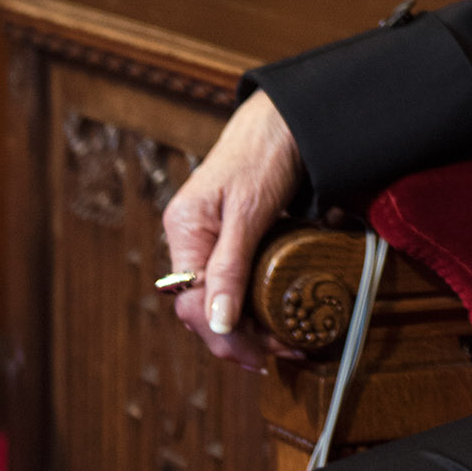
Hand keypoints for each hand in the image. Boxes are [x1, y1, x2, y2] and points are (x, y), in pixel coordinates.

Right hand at [162, 91, 302, 369]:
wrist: (287, 118)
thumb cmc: (266, 152)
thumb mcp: (250, 210)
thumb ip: (231, 266)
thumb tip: (217, 323)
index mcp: (184, 229)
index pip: (192, 302)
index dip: (223, 333)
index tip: (260, 352)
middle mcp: (189, 238)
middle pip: (203, 306)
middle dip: (238, 335)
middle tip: (280, 351)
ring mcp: (208, 239)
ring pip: (218, 298)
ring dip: (247, 325)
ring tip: (282, 341)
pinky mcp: (230, 238)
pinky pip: (233, 281)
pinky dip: (253, 303)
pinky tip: (274, 317)